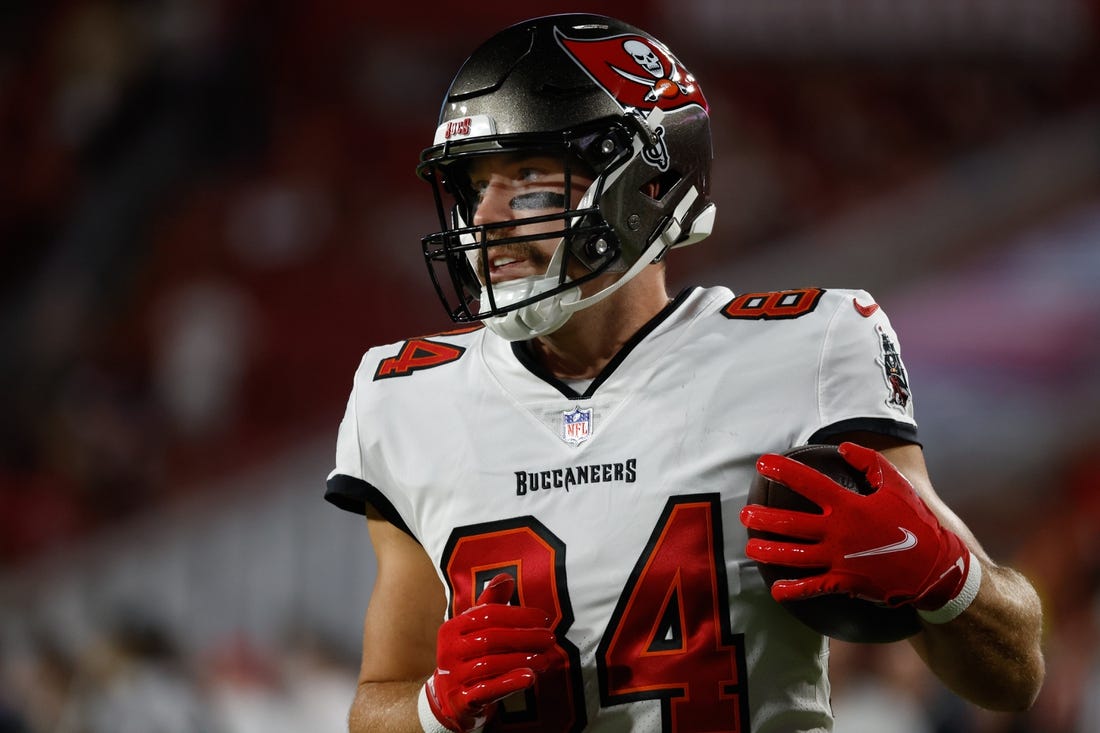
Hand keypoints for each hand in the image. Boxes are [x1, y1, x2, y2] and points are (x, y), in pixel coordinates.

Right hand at [424, 573, 555, 731]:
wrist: (449, 698)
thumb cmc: (469, 656)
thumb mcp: (475, 630)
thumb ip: (490, 604)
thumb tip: (506, 577)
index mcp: (452, 628)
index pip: (488, 615)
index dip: (519, 615)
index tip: (545, 618)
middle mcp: (449, 650)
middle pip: (491, 638)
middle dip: (525, 637)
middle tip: (550, 638)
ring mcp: (452, 676)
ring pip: (491, 664)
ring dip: (522, 659)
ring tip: (546, 658)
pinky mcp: (460, 700)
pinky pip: (486, 690)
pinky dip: (509, 683)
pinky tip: (529, 677)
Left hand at [739, 442, 970, 609]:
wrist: (935, 568)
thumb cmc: (915, 523)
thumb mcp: (897, 486)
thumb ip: (870, 463)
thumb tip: (844, 447)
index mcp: (847, 505)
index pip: (807, 483)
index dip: (782, 471)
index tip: (762, 463)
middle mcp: (837, 532)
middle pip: (790, 523)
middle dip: (762, 518)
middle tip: (745, 514)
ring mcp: (838, 559)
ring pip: (793, 555)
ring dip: (768, 551)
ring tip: (751, 547)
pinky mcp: (843, 582)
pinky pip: (812, 587)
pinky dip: (793, 590)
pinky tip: (776, 590)